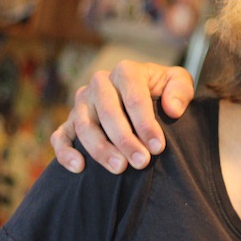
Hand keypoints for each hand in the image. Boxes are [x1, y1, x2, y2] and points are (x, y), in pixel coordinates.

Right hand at [50, 61, 193, 173]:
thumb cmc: (163, 90)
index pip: (134, 98)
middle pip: (108, 113)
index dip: (146, 124)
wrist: (145, 94)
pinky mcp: (70, 121)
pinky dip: (65, 152)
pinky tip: (79, 168)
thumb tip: (172, 109)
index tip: (158, 147)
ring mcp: (82, 102)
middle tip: (141, 162)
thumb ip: (180, 90)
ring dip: (101, 150)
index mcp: (126, 71)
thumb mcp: (178, 82)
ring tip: (120, 169)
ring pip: (85, 126)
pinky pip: (60, 136)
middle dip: (126, 140)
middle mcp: (100, 83)